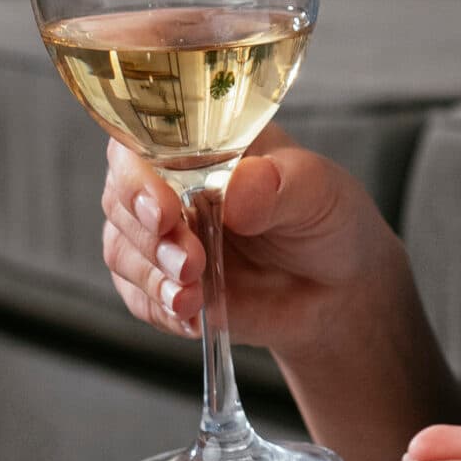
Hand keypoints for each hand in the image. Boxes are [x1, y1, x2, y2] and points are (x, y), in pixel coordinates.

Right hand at [98, 125, 405, 357]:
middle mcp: (173, 186)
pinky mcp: (166, 283)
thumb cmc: (328, 221)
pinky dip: (159, 308)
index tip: (164, 209)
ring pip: (121, 250)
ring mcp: (165, 237)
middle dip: (147, 236)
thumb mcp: (318, 191)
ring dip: (152, 277)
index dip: (138, 176)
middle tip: (191, 263)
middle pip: (121, 199)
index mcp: (203, 144)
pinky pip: (138, 296)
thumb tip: (237, 190)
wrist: (339, 290)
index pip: (142, 143)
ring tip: (194, 297)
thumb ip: (279, 186)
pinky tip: (192, 318)